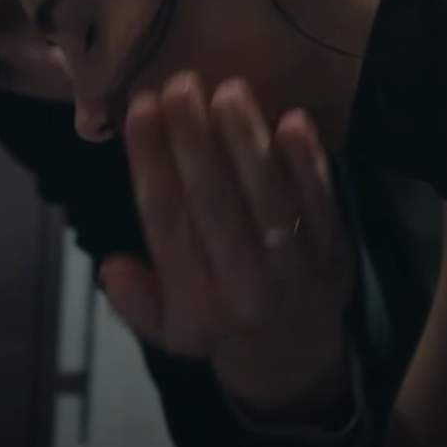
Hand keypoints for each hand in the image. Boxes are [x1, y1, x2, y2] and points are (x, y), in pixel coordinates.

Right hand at [101, 73, 354, 414]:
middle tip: (178, 84)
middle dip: (192, 138)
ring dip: (245, 139)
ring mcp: (294, 267)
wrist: (295, 362)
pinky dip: (307, 162)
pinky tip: (292, 119)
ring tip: (227, 89)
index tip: (139, 109)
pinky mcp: (335, 252)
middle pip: (213, 201)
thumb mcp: (166, 329)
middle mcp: (243, 284)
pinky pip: (320, 202)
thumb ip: (135, 299)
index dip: (151, 162)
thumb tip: (111, 265)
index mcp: (195, 300)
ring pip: (266, 196)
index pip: (166, 221)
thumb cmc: (218, 327)